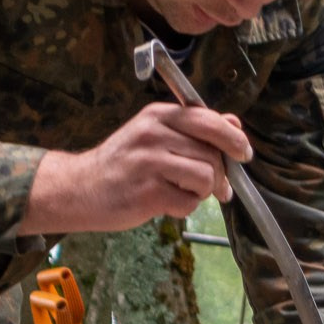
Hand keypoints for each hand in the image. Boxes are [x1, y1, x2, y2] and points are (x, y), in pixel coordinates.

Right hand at [19, 104, 250, 234]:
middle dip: (220, 175)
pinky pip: (189, 203)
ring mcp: (149, 163)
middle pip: (212, 154)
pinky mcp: (147, 192)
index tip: (243, 154)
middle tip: (216, 187)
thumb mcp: (155, 134)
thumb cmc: (122, 164)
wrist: (80, 189)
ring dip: (202, 192)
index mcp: (158, 115)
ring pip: (205, 178)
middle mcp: (153, 134)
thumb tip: (234, 125)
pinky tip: (167, 203)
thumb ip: (195, 129)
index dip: (233, 140)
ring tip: (184, 192)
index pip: (209, 121)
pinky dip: (185, 208)